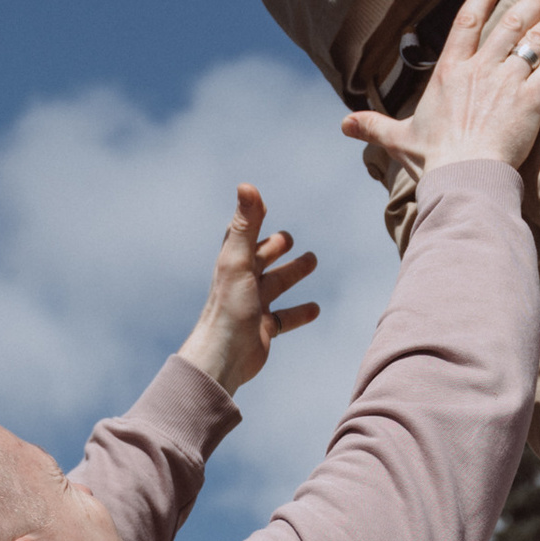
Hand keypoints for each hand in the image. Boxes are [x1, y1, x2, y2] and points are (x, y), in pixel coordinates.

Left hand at [179, 184, 320, 397]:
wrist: (223, 355)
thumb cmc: (229, 307)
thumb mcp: (239, 260)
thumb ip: (246, 224)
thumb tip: (247, 185)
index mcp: (232, 264)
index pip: (241, 235)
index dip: (251, 220)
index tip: (263, 205)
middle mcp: (240, 283)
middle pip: (259, 260)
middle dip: (273, 248)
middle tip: (289, 239)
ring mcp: (251, 306)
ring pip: (274, 286)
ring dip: (291, 274)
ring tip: (312, 261)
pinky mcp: (262, 329)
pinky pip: (283, 318)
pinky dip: (298, 312)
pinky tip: (316, 309)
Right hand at [341, 0, 539, 181]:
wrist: (463, 177)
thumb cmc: (433, 160)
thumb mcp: (399, 140)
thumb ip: (374, 126)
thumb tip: (344, 125)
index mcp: (449, 73)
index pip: (467, 24)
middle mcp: (480, 69)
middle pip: (510, 24)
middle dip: (533, 1)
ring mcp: (506, 82)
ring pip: (536, 40)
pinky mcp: (530, 100)